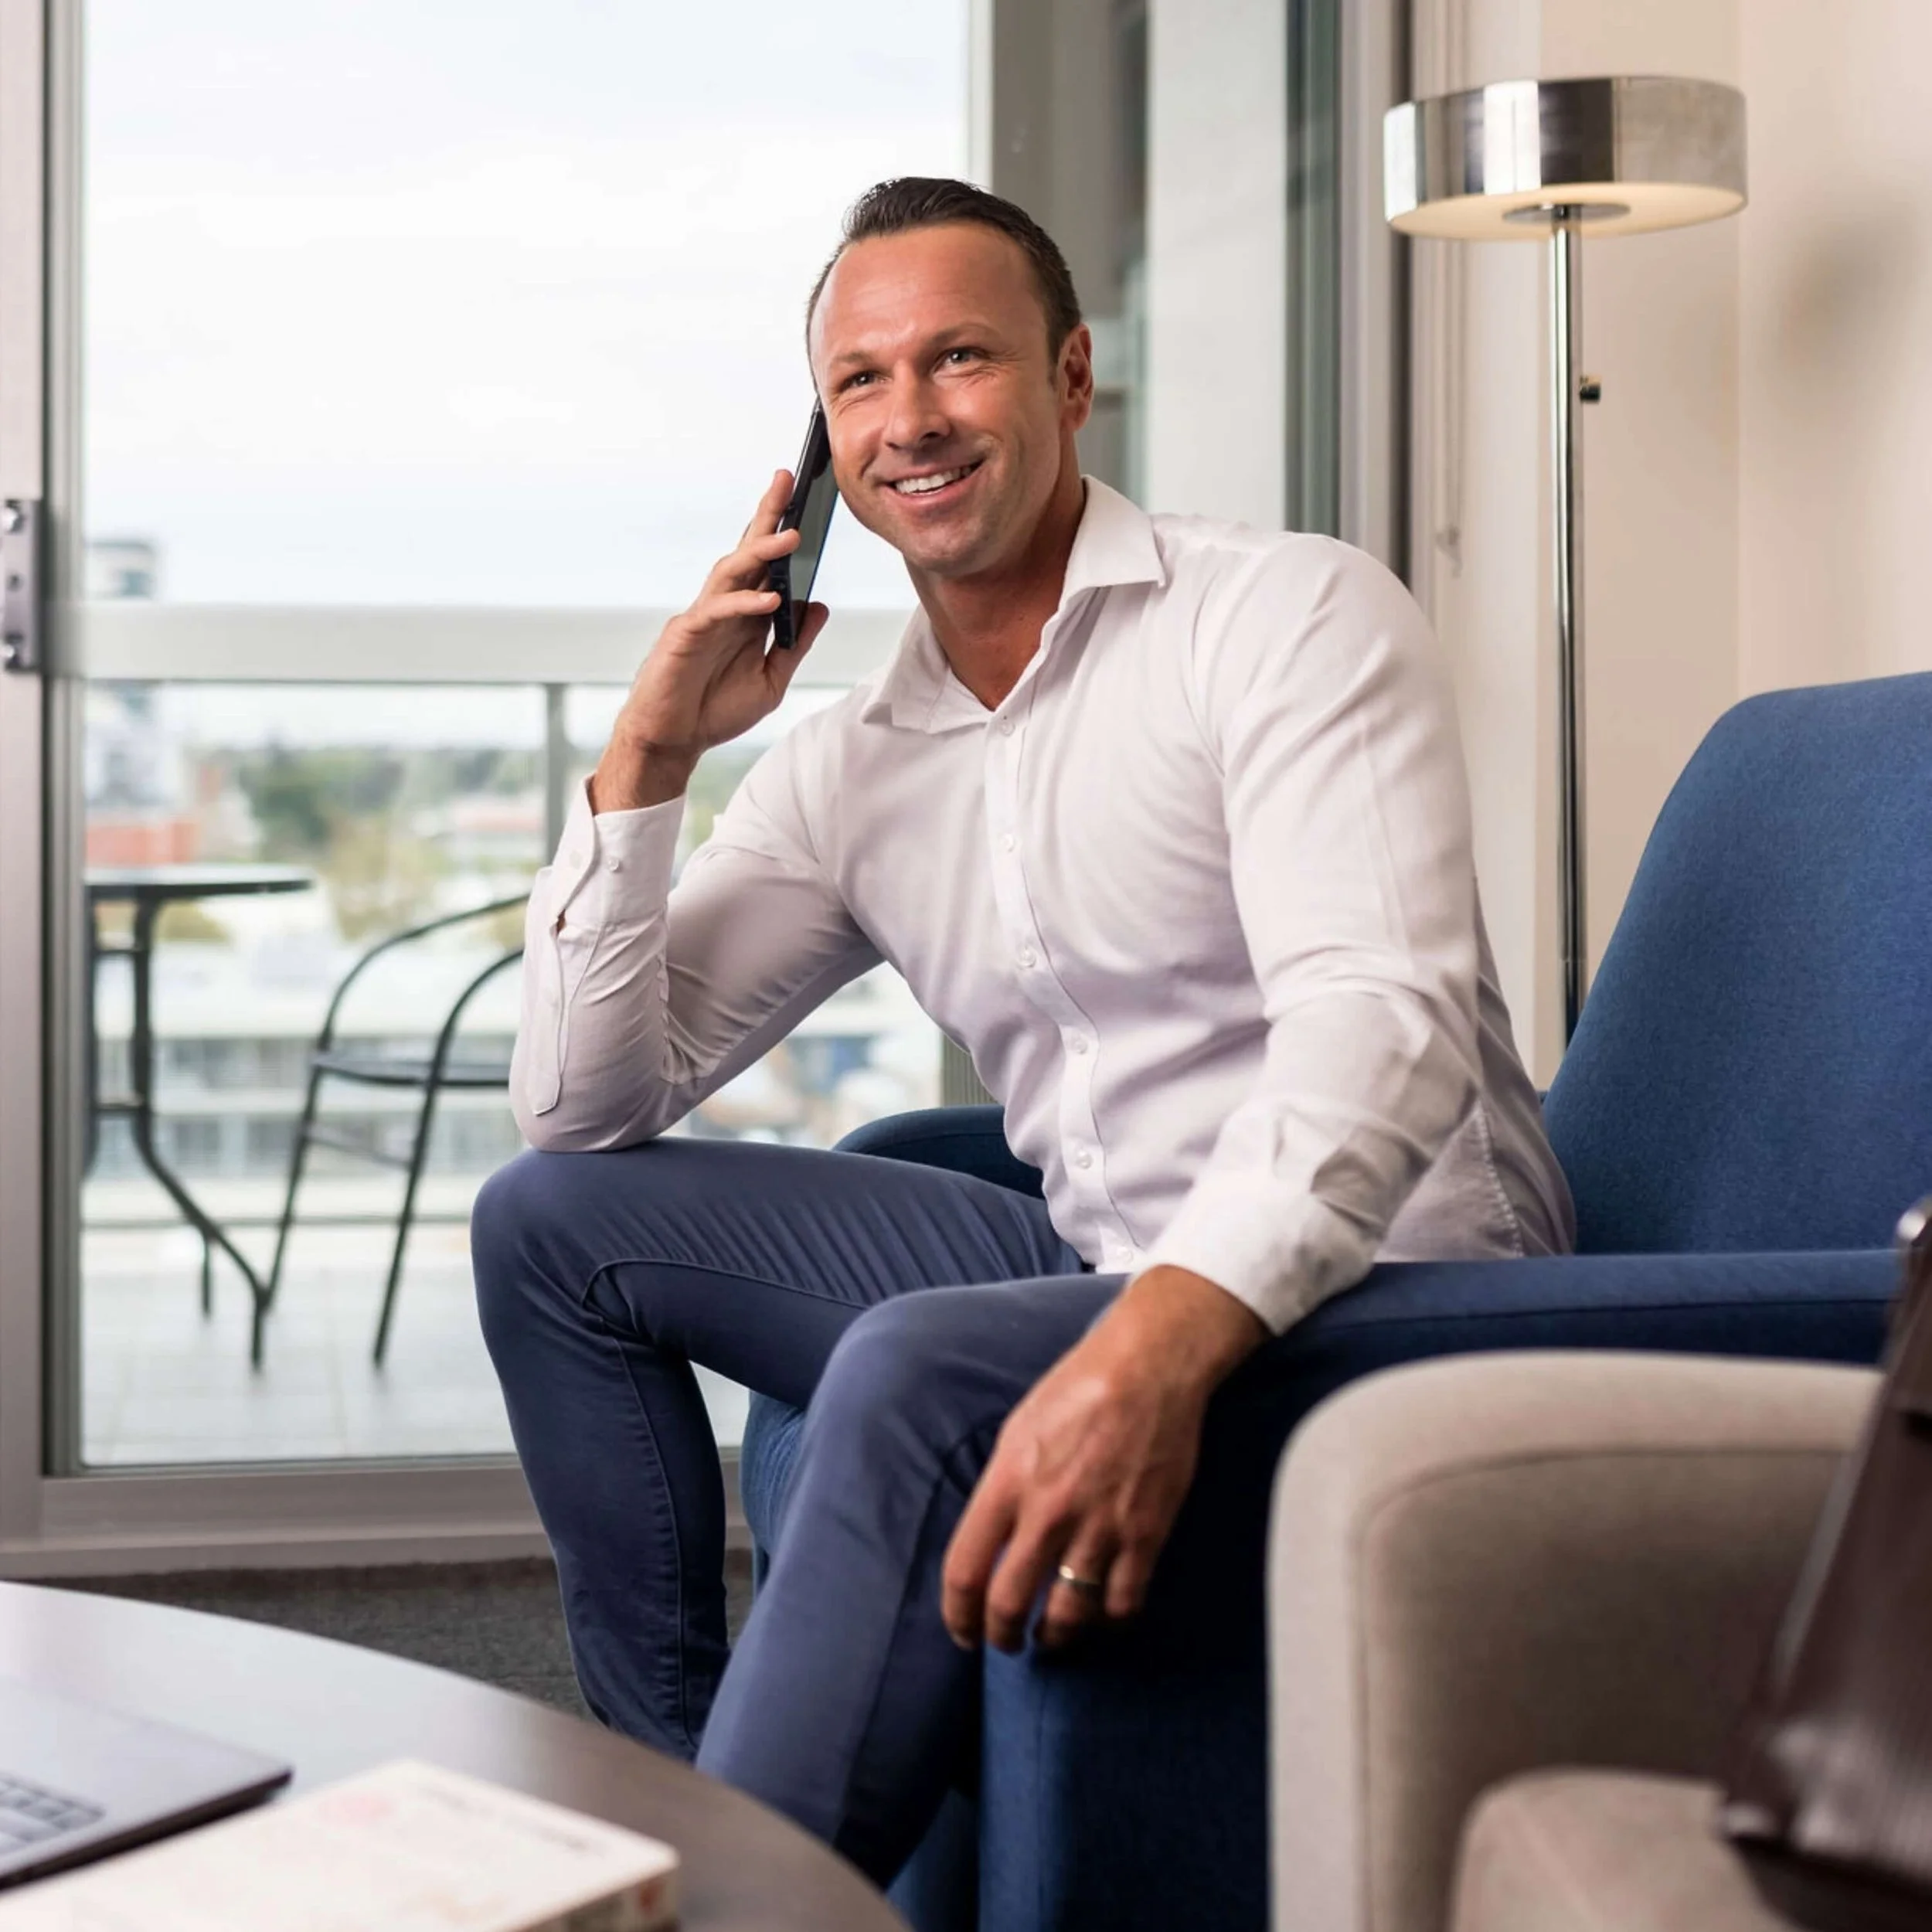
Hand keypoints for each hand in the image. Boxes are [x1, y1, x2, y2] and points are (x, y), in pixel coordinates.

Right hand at [591, 470, 830, 811]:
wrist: (675, 741)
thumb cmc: (715, 710)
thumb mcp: (772, 679)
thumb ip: (795, 643)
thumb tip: (818, 604)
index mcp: (744, 614)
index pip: (766, 564)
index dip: (782, 532)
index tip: (807, 501)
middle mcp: (723, 607)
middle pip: (747, 551)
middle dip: (767, 514)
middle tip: (787, 478)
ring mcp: (702, 618)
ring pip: (732, 572)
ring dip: (761, 551)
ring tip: (793, 534)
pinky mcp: (686, 636)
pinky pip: (718, 612)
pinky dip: (745, 604)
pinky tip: (771, 599)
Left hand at [940, 1266, 1266, 1653]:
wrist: (1150, 1367)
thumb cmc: (1079, 1387)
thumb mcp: (1019, 1430)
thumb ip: (1003, 1489)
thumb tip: (992, 1541)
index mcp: (1009, 1481)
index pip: (965, 1569)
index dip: (958, 1614)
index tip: (964, 1630)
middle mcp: (1049, 1511)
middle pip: (1010, 1603)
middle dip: (1002, 1635)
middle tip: (1006, 1642)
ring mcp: (1100, 1526)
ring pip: (1069, 1615)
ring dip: (1056, 1636)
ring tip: (1053, 1636)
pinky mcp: (1146, 1533)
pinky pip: (1124, 1603)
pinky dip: (1111, 1619)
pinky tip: (1104, 1613)